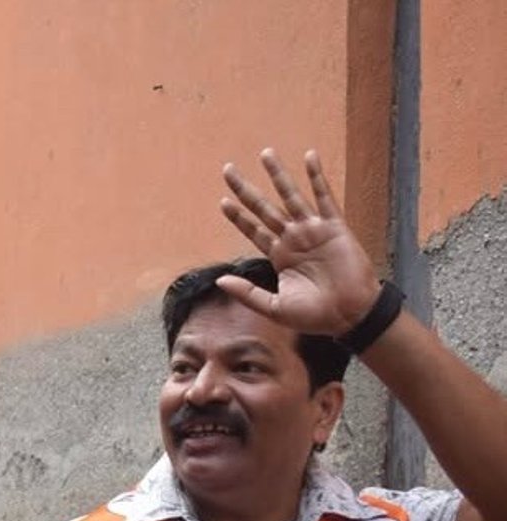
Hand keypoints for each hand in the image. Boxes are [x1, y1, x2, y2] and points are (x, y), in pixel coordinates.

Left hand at [217, 149, 381, 334]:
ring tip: (265, 154)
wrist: (348, 316)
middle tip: (227, 169)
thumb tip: (220, 280)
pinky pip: (325, 197)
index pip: (253, 230)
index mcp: (279, 256)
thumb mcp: (274, 307)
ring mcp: (313, 231)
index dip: (238, 217)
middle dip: (246, 189)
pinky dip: (317, 177)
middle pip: (264, 208)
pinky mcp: (334, 227)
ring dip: (278, 175)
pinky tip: (309, 157)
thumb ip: (247, 293)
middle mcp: (293, 239)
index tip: (223, 202)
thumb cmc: (314, 316)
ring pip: (291, 196)